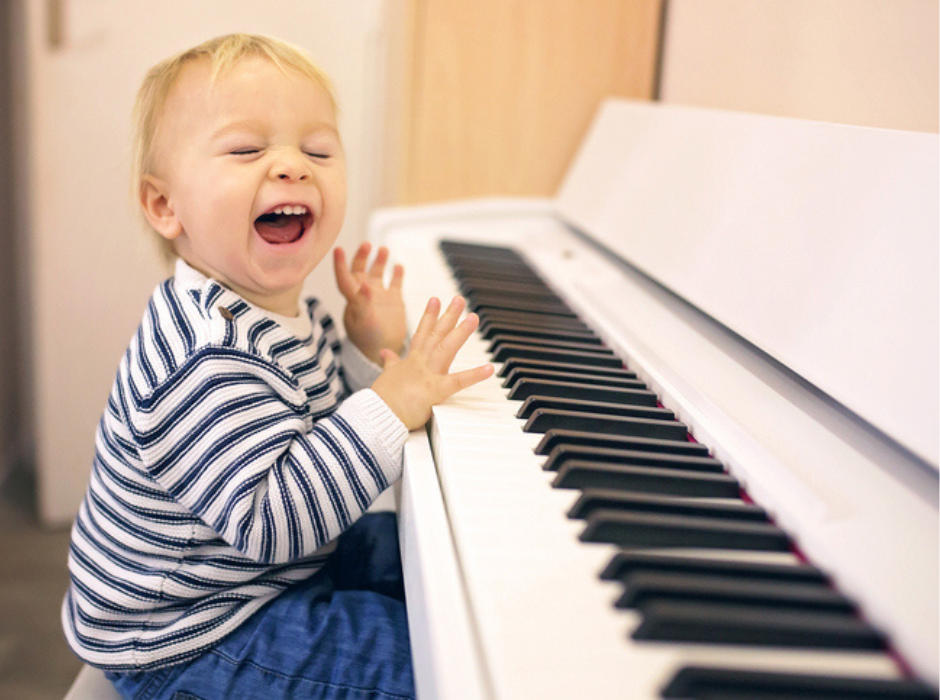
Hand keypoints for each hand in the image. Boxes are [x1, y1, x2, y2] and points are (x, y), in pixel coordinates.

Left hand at [334, 243, 406, 364]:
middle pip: (359, 270)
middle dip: (361, 256)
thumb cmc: (368, 340)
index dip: (340, 264)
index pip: (344, 277)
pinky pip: (394, 283)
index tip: (338, 249)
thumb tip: (365, 284)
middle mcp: (364, 294)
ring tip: (383, 250)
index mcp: (353, 299)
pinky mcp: (393, 300)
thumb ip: (363, 302)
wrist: (383, 352)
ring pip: (377, 273)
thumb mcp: (364, 321)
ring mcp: (379, 296)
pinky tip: (398, 266)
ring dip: (378, 260)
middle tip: (367, 245)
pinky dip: (396, 273)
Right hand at [371, 296, 493, 429]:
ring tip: (473, 317)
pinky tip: (488, 368)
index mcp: (411, 361)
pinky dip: (474, 375)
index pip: (422, 333)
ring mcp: (428, 375)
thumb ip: (390, 363)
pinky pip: (458, 381)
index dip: (429, 316)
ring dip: (461, 332)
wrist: (378, 414)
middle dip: (449, 316)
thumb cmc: (382, 399)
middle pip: (437, 334)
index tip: (435, 300)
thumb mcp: (386, 376)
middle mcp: (421, 363)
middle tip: (459, 299)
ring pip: (446, 348)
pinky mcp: (435, 390)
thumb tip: (385, 353)